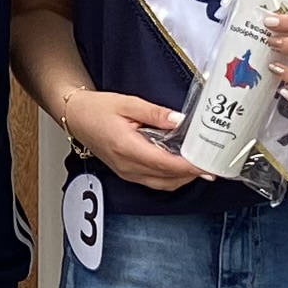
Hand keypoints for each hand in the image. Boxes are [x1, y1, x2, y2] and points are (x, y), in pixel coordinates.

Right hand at [56, 83, 194, 188]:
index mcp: (127, 147)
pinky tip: (180, 167)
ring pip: (162, 184)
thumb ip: (156, 113)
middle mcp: (127, 166)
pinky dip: (170, 177)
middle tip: (211, 165)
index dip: (188, 167)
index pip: (165, 164)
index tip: (206, 164)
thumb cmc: (97, 109)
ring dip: (182, 178)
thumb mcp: (128, 103)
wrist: (76, 117)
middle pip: (167, 179)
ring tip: (199, 166)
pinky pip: (154, 181)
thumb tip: (179, 121)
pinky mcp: (126, 173)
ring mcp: (126, 172)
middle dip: (191, 174)